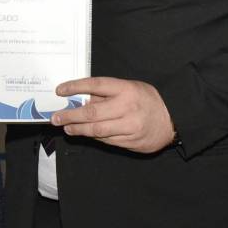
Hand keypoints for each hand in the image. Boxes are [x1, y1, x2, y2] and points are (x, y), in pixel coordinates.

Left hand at [51, 77, 174, 153]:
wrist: (172, 120)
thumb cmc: (147, 100)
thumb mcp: (130, 87)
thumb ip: (107, 93)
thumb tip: (82, 98)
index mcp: (126, 89)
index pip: (95, 85)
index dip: (75, 87)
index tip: (60, 90)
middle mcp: (127, 107)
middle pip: (92, 112)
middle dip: (70, 115)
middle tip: (55, 117)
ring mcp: (129, 126)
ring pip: (97, 130)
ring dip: (78, 129)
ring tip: (67, 127)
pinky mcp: (131, 142)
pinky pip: (107, 140)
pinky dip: (94, 137)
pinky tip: (85, 134)